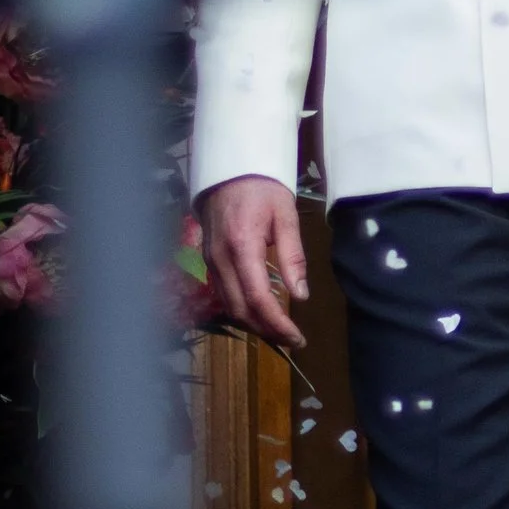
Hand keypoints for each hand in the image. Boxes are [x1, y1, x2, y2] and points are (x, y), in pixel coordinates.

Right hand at [197, 174, 308, 350]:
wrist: (229, 169)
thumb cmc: (262, 188)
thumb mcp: (285, 216)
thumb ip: (293, 256)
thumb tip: (300, 295)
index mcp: (242, 247)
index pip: (257, 298)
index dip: (277, 323)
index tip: (297, 338)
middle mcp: (220, 259)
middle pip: (240, 309)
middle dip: (267, 330)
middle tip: (293, 340)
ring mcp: (210, 261)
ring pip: (228, 305)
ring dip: (253, 324)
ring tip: (280, 332)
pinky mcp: (208, 260)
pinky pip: (222, 293)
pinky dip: (241, 309)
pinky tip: (260, 313)